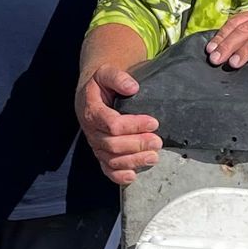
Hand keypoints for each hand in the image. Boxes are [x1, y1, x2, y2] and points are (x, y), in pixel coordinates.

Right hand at [76, 63, 161, 187]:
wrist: (90, 93)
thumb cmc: (100, 84)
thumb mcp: (106, 73)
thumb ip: (117, 77)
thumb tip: (132, 87)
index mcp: (91, 110)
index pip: (112, 124)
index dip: (134, 125)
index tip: (154, 122)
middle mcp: (91, 130)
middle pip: (113, 144)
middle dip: (137, 144)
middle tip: (157, 141)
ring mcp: (95, 144)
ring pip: (112, 159)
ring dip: (133, 161)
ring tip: (153, 157)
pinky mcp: (100, 153)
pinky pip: (106, 169)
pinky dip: (119, 176)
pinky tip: (133, 175)